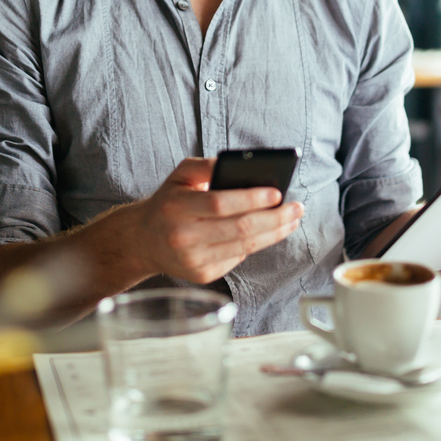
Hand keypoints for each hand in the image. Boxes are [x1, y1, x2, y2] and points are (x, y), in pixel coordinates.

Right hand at [133, 157, 303, 283]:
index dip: (251, 199)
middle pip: (239, 229)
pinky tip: (269, 233)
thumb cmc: (169, 202)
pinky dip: (257, 244)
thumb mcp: (180, 175)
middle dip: (274, 218)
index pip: (219, 203)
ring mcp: (193, 260)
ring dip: (274, 233)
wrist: (143, 240)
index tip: (277, 193)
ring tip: (292, 220)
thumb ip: (207, 165)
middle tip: (297, 208)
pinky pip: (238, 258)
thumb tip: (241, 165)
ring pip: (244, 246)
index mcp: (176, 207)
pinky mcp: (202, 275)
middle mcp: (183, 236)